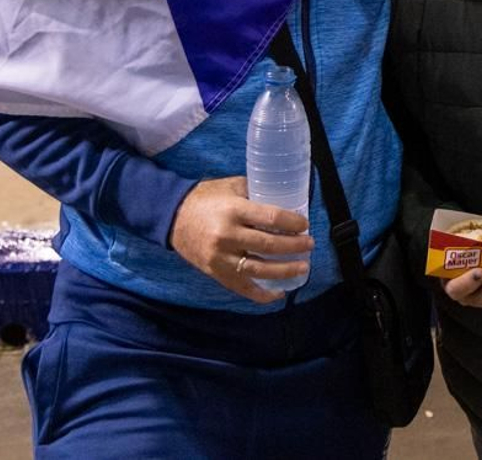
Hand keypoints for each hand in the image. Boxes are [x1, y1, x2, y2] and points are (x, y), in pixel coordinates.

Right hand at [169, 176, 312, 303]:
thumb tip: (285, 199)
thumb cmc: (205, 198)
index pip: (271, 219)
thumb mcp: (231, 186)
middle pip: (269, 246)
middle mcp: (228, 235)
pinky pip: (242, 288)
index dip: (293, 224)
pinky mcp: (215, 273)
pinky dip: (262, 294)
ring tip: (303, 267)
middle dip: (295, 247)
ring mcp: (221, 257)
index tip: (305, 225)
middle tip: (310, 245)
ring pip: (259, 270)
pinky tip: (279, 293)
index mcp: (234, 210)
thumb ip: (255, 192)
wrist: (171, 216)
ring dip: (285, 271)